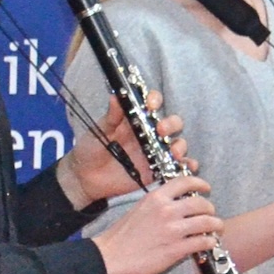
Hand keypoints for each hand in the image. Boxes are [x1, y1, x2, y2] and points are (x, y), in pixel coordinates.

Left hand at [59, 98, 188, 205]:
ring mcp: (155, 153)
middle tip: (160, 131)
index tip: (151, 105)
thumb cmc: (91, 149)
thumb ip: (111, 116)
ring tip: (173, 152)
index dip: (155, 100)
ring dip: (180, 146)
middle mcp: (149, 134)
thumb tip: (116, 95)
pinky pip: (178, 166)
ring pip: (177, 144)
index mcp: (136, 119)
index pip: (153, 104)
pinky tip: (188, 166)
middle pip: (172, 123)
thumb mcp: (99, 130)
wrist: (85, 178)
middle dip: (171, 124)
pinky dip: (187, 165)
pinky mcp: (157, 170)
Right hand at [96, 174, 220, 273]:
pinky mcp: (177, 249)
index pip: (185, 182)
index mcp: (155, 198)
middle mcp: (167, 210)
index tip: (206, 188)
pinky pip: (203, 242)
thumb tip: (173, 205)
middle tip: (211, 214)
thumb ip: (157, 205)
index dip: (200, 183)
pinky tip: (208, 244)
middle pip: (201, 203)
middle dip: (210, 209)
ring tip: (216, 229)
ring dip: (216, 225)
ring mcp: (173, 230)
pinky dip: (210, 242)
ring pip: (207, 222)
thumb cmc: (120, 238)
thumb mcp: (138, 210)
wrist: (110, 259)